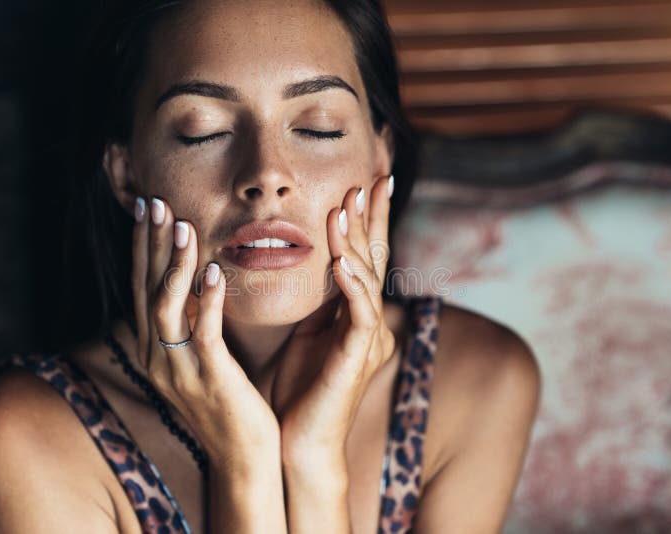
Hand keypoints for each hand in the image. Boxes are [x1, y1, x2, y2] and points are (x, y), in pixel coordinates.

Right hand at [131, 196, 280, 472]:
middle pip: (145, 289)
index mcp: (153, 350)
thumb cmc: (227, 402)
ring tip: (183, 227)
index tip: (149, 207)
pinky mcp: (208, 380)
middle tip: (155, 202)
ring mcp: (178, 370)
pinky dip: (206, 300)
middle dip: (150, 244)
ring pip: (165, 307)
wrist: (243, 457)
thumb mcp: (199, 358)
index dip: (142, 246)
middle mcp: (156, 358)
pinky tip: (213, 271)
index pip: (141, 287)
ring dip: (173, 265)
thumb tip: (193, 280)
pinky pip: (202, 334)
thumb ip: (191, 322)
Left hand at [274, 174, 396, 464]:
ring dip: (356, 242)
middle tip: (373, 178)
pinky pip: (361, 316)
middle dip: (373, 218)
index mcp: (355, 315)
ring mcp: (367, 341)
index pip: (363, 257)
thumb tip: (313, 262)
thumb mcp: (304, 332)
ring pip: (369, 281)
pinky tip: (341, 261)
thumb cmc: (297, 389)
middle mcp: (368, 323)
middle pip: (376, 259)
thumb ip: (317, 299)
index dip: (366, 220)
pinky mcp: (358, 360)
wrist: (295, 442)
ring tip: (345, 206)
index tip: (364, 182)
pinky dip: (353, 286)